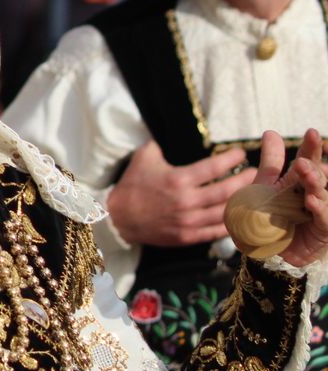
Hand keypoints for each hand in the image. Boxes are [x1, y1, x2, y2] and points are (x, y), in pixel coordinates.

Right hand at [107, 141, 255, 247]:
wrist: (116, 218)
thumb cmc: (131, 186)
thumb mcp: (143, 158)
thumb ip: (160, 145)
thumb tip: (168, 133)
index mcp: (178, 179)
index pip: (214, 166)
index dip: (232, 158)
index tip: (240, 153)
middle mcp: (187, 201)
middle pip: (227, 190)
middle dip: (245, 179)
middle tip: (254, 173)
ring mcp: (188, 221)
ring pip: (226, 211)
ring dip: (243, 201)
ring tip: (251, 193)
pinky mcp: (187, 236)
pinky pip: (216, 231)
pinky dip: (231, 224)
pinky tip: (240, 215)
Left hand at [254, 129, 327, 266]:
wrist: (264, 253)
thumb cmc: (265, 220)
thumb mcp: (263, 188)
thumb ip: (271, 162)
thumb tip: (271, 133)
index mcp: (296, 182)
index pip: (306, 160)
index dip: (310, 147)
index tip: (311, 133)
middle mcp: (311, 194)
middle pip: (316, 175)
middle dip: (311, 165)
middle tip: (303, 157)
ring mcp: (320, 211)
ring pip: (323, 193)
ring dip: (315, 182)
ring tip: (307, 174)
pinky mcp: (324, 230)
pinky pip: (324, 218)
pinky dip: (319, 208)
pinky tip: (311, 200)